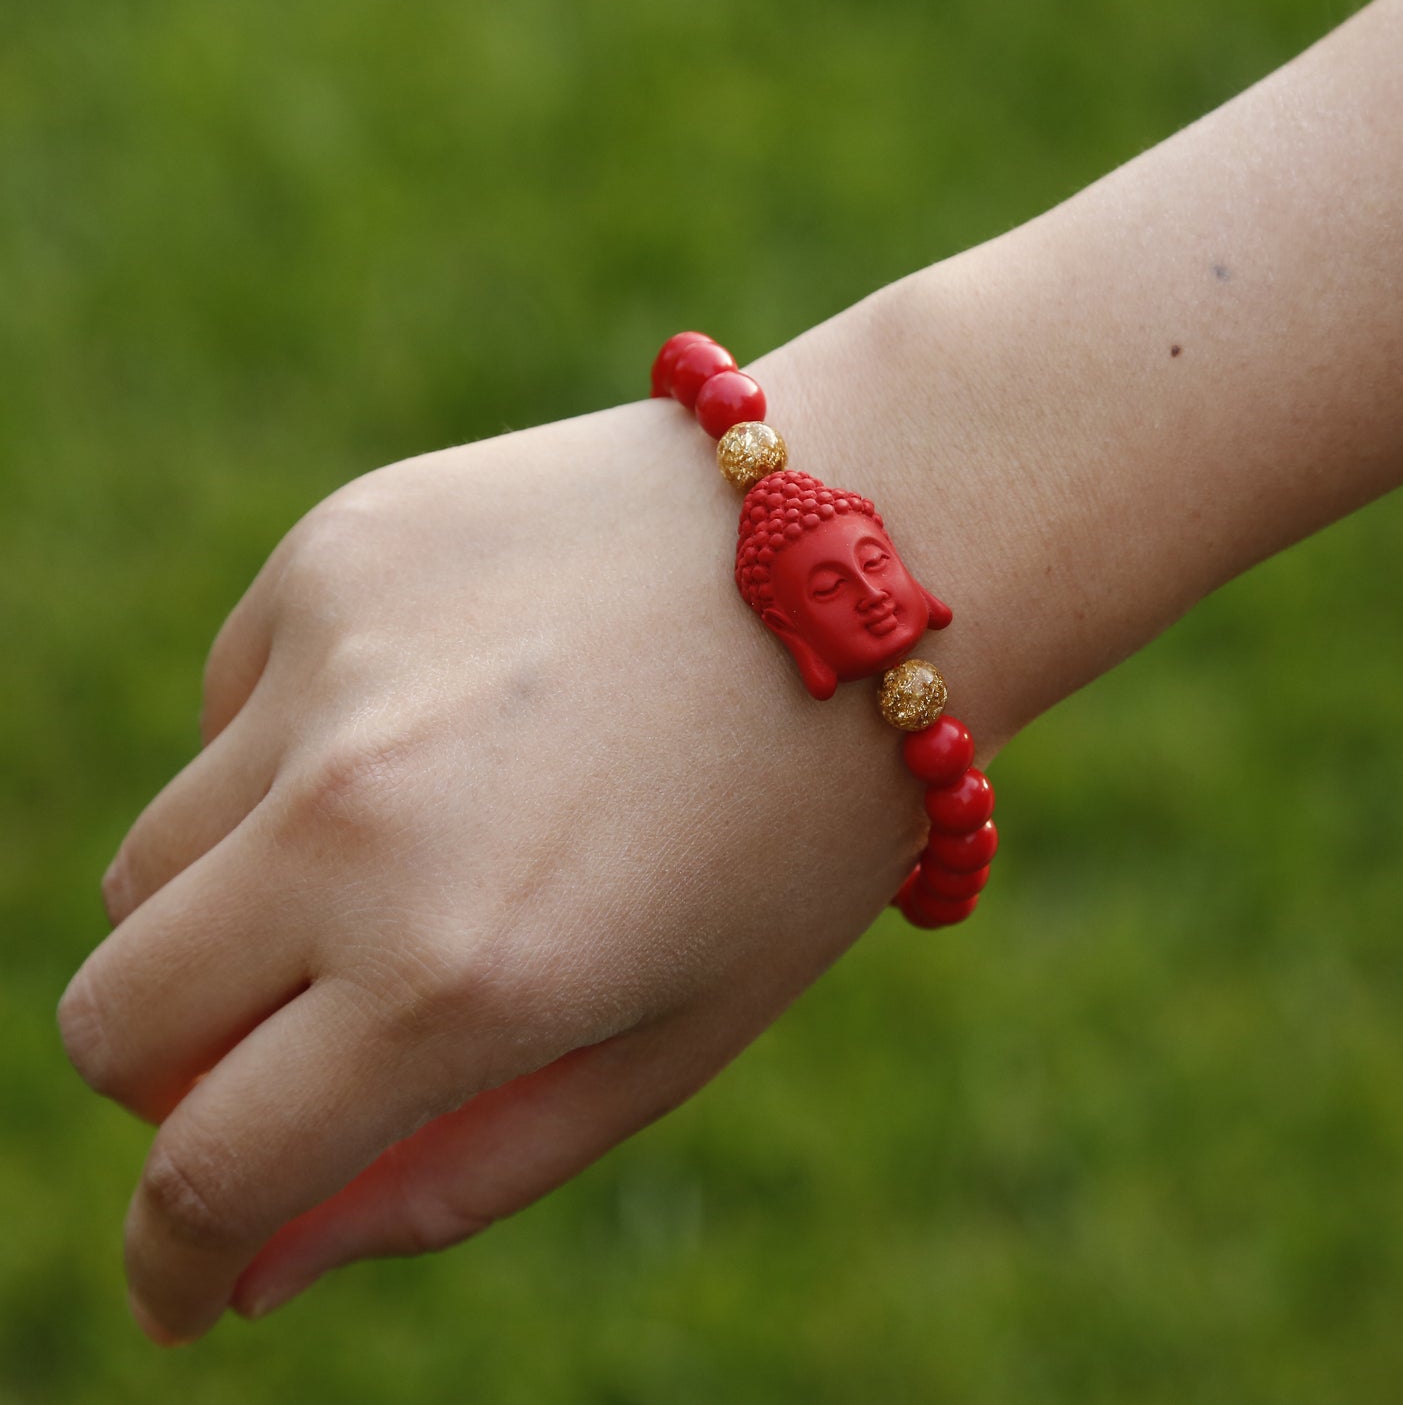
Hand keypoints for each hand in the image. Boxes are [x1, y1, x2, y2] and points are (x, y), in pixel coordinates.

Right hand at [58, 394, 942, 1341]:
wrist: (866, 552)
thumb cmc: (793, 822)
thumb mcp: (671, 1038)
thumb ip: (453, 1174)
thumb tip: (254, 1268)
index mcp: (462, 976)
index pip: (207, 1172)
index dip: (177, 1253)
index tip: (186, 1274)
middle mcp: (362, 821)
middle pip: (112, 1014)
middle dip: (176, 1077)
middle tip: (290, 1057)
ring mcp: (334, 668)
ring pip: (155, 862)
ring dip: (234, 912)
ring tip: (403, 862)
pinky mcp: (337, 550)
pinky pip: (230, 708)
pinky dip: (286, 760)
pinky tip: (431, 726)